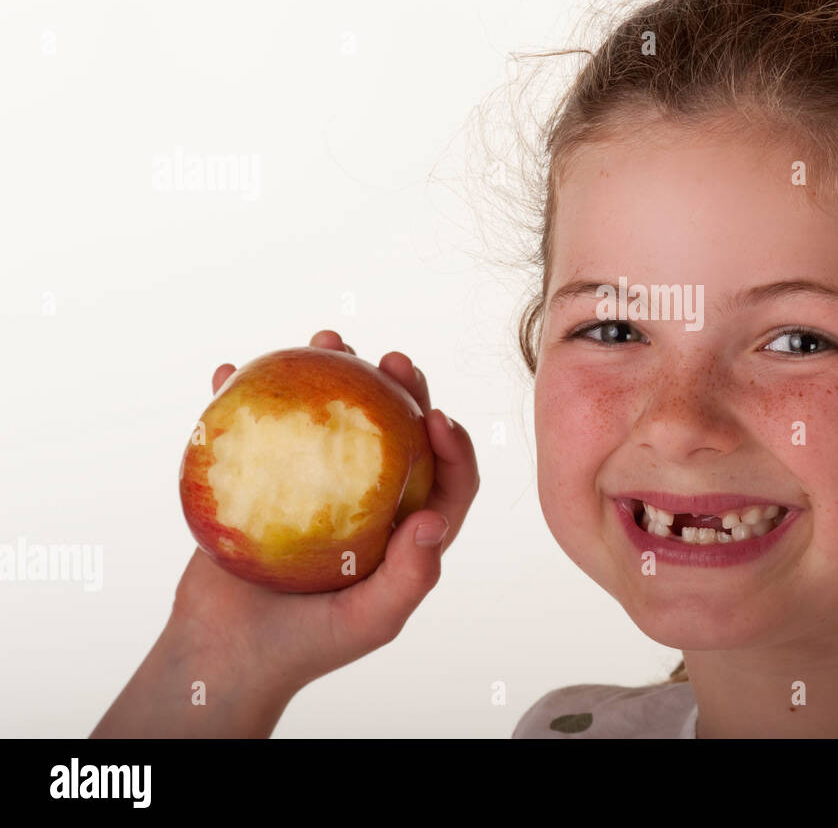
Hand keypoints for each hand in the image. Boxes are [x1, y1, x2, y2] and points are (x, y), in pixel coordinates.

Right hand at [171, 329, 478, 692]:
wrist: (227, 655)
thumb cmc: (308, 645)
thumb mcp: (371, 620)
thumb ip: (411, 577)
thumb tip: (435, 519)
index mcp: (406, 526)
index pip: (447, 476)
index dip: (453, 443)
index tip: (436, 416)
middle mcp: (367, 497)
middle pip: (395, 429)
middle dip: (402, 387)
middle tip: (393, 360)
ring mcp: (314, 482)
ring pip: (331, 414)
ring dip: (331, 370)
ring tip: (327, 340)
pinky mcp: (261, 477)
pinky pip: (254, 426)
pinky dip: (240, 394)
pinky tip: (228, 371)